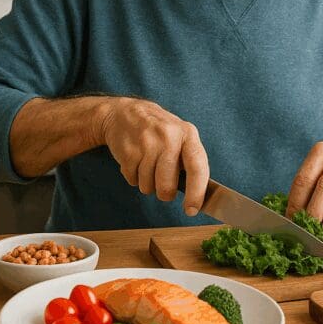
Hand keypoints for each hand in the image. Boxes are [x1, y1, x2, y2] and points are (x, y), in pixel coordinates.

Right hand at [99, 98, 208, 215]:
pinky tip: (135, 160)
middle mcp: (169, 137)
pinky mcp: (128, 151)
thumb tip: (198, 198)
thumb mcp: (180, 137)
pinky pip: (132, 181)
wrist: (124, 113)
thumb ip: (190, 162)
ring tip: (146, 164)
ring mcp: (147, 143)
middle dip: (164, 193)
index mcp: (188, 134)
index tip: (191, 210)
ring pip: (148, 187)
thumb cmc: (159, 132)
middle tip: (162, 182)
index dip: (196, 192)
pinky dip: (133, 177)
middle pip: (167, 186)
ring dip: (147, 184)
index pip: (197, 167)